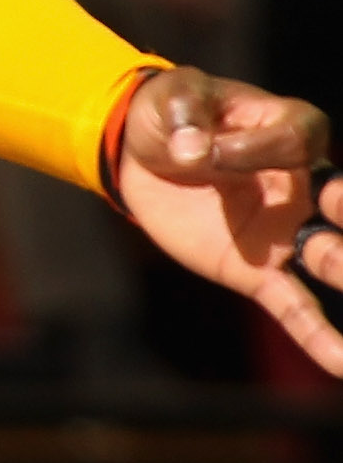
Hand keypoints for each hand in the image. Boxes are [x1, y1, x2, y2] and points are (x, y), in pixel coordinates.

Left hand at [112, 68, 342, 376]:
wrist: (141, 156)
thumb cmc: (168, 116)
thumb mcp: (171, 98)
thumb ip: (185, 116)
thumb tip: (192, 151)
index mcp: (289, 131)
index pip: (297, 141)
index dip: (258, 147)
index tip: (207, 151)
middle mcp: (304, 187)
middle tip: (339, 213)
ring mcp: (285, 234)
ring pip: (332, 260)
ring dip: (342, 270)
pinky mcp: (258, 271)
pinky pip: (295, 307)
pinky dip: (319, 336)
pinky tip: (341, 364)